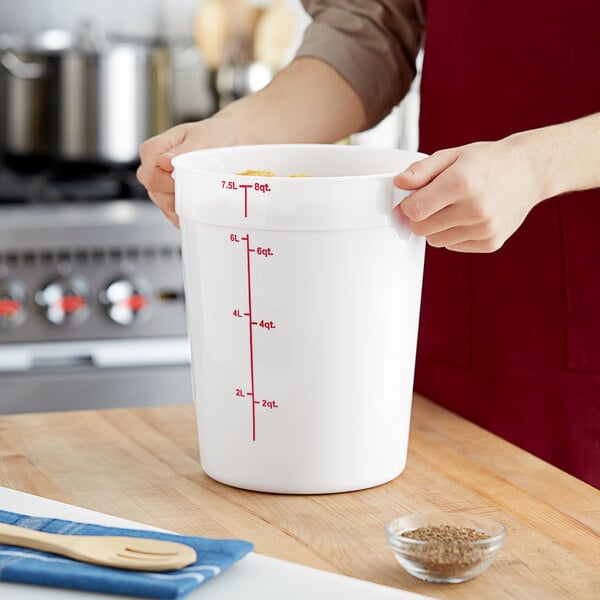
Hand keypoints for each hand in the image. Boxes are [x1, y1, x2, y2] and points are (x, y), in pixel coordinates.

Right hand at [137, 118, 237, 226]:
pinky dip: (189, 214)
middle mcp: (153, 169)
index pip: (150, 174)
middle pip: (154, 191)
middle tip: (200, 186)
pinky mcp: (172, 200)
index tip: (189, 177)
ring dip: (185, 204)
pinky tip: (201, 205)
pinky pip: (175, 215)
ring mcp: (161, 187)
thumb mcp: (201, 138)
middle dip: (178, 193)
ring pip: (164, 205)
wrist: (228, 142)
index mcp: (154, 150)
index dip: (168, 180)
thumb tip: (165, 161)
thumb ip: (182, 151)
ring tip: (204, 192)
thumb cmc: (213, 136)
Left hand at [394, 139, 543, 251]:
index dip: (407, 205)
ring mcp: (485, 229)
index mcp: (462, 183)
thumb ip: (421, 171)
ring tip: (454, 207)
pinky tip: (468, 217)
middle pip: (421, 229)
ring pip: (435, 241)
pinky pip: (453, 246)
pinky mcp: (491, 243)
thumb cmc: (486, 162)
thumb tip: (398, 183)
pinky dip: (454, 235)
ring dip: (437, 227)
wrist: (529, 171)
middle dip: (420, 217)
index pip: (414, 210)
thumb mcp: (451, 156)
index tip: (412, 198)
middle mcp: (475, 209)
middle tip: (434, 201)